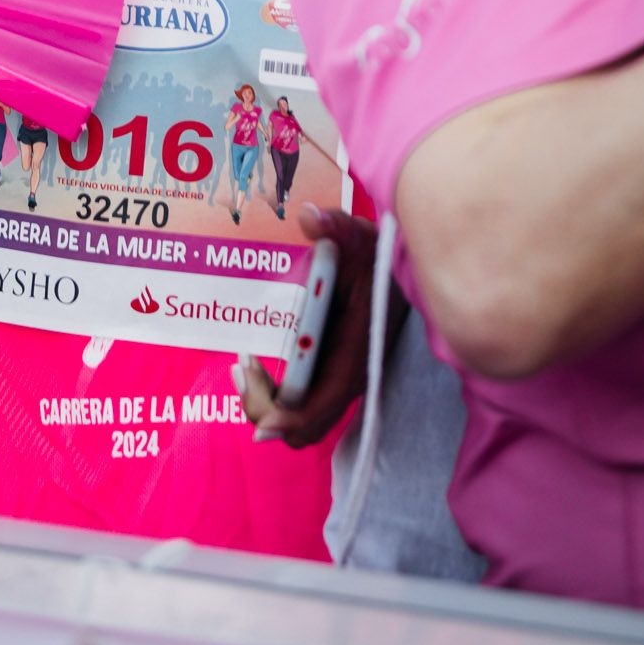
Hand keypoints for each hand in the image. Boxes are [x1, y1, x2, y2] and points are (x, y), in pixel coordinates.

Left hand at [235, 204, 404, 449]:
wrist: (401, 265)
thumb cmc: (376, 254)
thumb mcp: (357, 236)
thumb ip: (334, 226)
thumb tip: (310, 217)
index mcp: (354, 355)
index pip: (317, 408)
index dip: (282, 416)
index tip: (251, 395)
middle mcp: (349, 378)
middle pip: (302, 428)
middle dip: (264, 408)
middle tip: (242, 365)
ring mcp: (343, 380)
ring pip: (302, 422)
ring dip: (268, 405)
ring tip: (244, 365)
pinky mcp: (336, 375)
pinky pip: (304, 407)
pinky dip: (278, 399)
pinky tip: (258, 363)